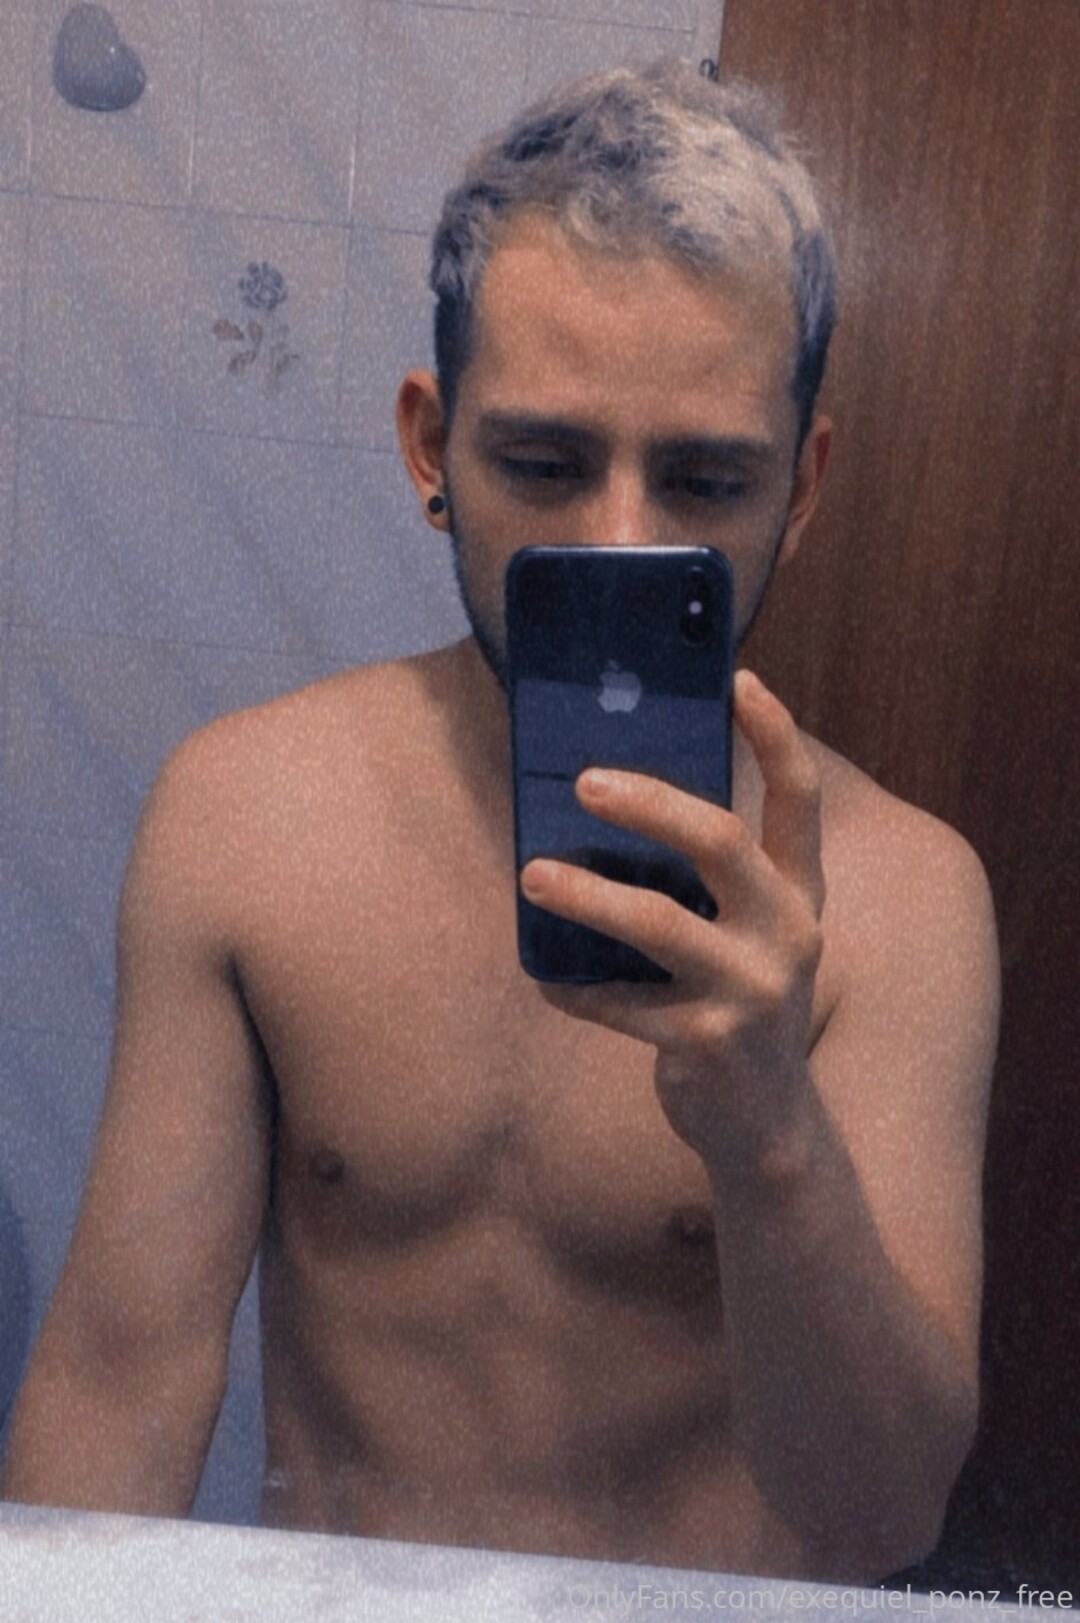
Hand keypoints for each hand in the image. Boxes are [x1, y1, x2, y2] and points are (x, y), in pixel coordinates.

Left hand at [520, 670, 825, 1180]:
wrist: (765, 1128)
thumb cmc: (737, 1006)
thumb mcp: (748, 938)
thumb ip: (711, 884)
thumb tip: (614, 807)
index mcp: (800, 896)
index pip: (799, 800)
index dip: (776, 736)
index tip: (740, 679)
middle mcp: (788, 934)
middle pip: (722, 843)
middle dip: (652, 803)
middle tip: (585, 781)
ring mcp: (752, 992)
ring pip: (660, 923)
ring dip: (588, 895)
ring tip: (533, 874)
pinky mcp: (708, 1044)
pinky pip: (621, 1003)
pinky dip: (576, 989)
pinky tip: (546, 979)